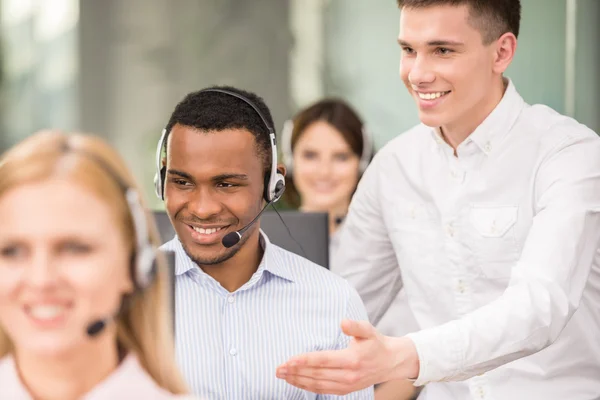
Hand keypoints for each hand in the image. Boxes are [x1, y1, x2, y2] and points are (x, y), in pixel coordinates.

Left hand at [275, 319, 419, 394]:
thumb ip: (355, 326)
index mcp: (352, 359)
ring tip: (282, 375)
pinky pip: (322, 390)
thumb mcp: (368, 330)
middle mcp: (348, 375)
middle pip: (316, 375)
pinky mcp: (345, 390)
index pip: (323, 361)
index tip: (289, 359)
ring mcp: (346, 385)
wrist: (390, 362)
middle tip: (278, 368)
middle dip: (295, 372)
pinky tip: (296, 381)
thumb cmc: (376, 343)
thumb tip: (343, 322)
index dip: (305, 361)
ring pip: (317, 385)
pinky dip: (307, 387)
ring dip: (298, 380)